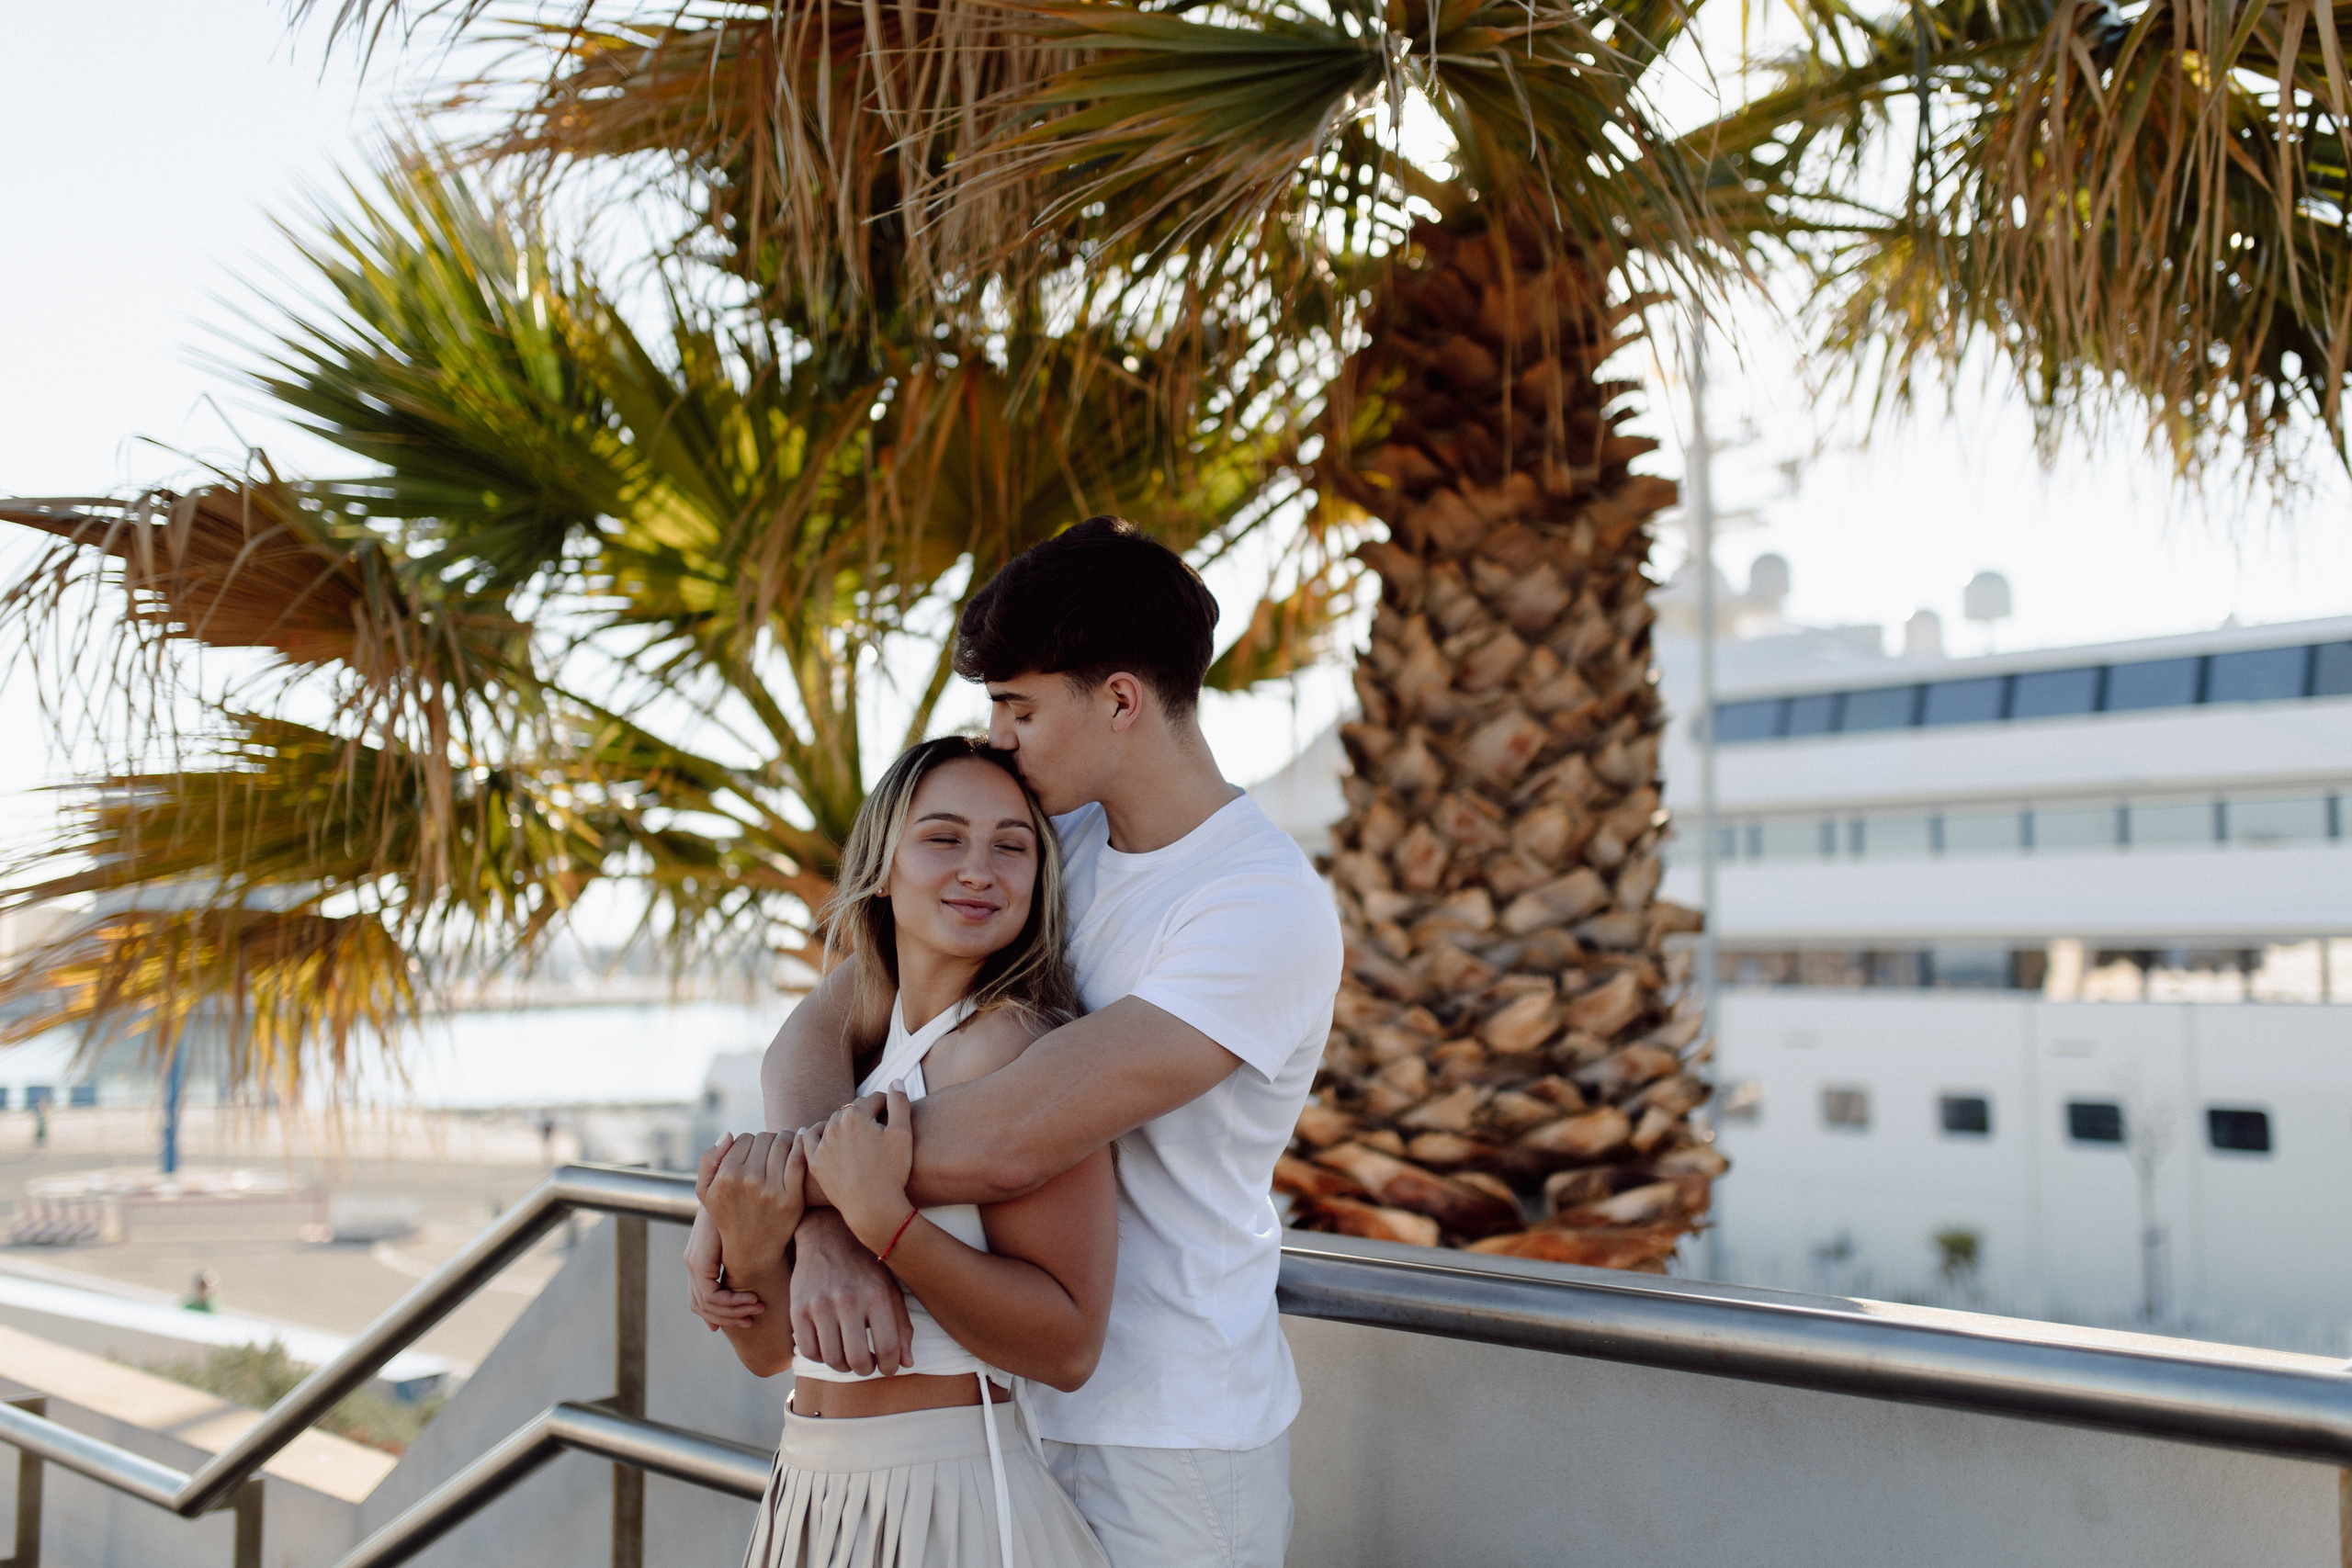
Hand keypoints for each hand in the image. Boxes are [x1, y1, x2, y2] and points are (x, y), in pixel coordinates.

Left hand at [683, 1203, 761, 1330]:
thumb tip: (757, 1282)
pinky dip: (732, 1302)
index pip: (702, 1299)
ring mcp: (693, 1260)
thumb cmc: (752, 1207)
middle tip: (755, 1315)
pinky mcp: (699, 1259)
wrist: (741, 1185)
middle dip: (730, 1316)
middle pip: (701, 1305)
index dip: (725, 1313)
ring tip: (758, 1306)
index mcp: (700, 1256)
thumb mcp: (748, 1236)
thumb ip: (745, 1257)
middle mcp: (692, 1260)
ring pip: (705, 1304)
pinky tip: (753, 1297)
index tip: (750, 1314)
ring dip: (733, 1311)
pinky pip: (711, 1294)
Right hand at [703, 1131, 807, 1261]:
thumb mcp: (705, 1191)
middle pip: (764, 1138)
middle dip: (768, 1138)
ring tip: (787, 1140)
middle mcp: (747, 1181)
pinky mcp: (791, 1197)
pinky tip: (801, 1139)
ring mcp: (770, 1190)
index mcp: (726, 1176)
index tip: (755, 1149)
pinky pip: (798, 1159)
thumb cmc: (728, 1214)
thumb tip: (728, 1134)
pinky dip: (800, 1144)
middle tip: (772, 1145)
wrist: (751, 1248)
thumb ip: (709, 1160)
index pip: (743, 1138)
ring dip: (786, 1137)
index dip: (750, 1141)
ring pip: (782, 1143)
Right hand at [790, 1209, 916, 1374]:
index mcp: (876, 1293)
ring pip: (832, 1360)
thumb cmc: (865, 1265)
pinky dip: (821, 1357)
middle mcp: (847, 1299)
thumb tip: (907, 1363)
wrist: (828, 1235)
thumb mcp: (891, 1287)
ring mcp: (819, 1304)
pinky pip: (808, 1351)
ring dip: (844, 1366)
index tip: (889, 1368)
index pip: (887, 1347)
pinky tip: (830, 1346)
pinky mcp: (797, 1308)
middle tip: (868, 1365)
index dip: (890, 1367)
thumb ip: (901, 1325)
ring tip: (850, 1356)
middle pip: (858, 1360)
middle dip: (866, 1370)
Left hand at [805, 1087, 915, 1250]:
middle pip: (852, 1111)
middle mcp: (834, 1124)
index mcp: (856, 1114)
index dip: (887, 1105)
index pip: (874, 1100)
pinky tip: (817, 1132)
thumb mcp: (903, 1133)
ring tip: (855, 1134)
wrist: (873, 1207)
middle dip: (864, 1115)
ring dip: (843, 1125)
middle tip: (876, 1128)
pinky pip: (808, 1140)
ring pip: (832, 1124)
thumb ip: (899, 1103)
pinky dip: (813, 1133)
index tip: (892, 1113)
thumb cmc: (892, 1171)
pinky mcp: (814, 1162)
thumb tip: (895, 1081)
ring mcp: (822, 1144)